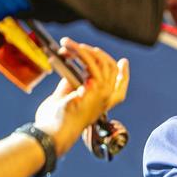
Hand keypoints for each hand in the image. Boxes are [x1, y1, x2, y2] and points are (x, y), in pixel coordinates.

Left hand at [33, 38, 129, 156]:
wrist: (52, 133)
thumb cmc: (55, 122)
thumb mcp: (65, 99)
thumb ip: (71, 85)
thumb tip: (69, 68)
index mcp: (100, 105)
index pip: (120, 88)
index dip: (124, 74)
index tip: (123, 62)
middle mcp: (106, 100)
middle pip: (112, 70)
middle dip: (98, 54)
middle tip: (80, 47)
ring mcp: (103, 95)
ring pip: (102, 63)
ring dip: (84, 49)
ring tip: (68, 43)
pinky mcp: (94, 89)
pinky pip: (91, 63)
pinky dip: (80, 52)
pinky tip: (70, 48)